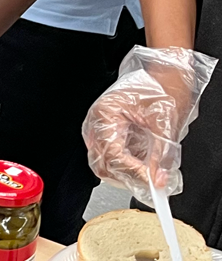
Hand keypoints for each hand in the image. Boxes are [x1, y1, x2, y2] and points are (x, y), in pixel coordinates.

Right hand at [82, 46, 216, 199]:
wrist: (164, 76)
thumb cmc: (161, 89)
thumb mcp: (164, 123)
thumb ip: (161, 155)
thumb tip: (158, 179)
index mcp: (105, 113)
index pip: (112, 153)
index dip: (132, 171)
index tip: (152, 181)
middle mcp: (96, 122)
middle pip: (102, 162)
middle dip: (127, 177)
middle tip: (151, 183)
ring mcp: (99, 129)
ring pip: (103, 164)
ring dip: (126, 175)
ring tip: (149, 176)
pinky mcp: (107, 135)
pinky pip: (110, 158)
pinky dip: (126, 167)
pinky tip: (143, 168)